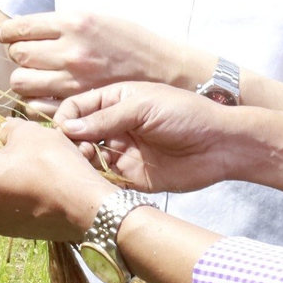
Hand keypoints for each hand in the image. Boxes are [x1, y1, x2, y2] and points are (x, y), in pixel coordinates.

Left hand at [0, 12, 203, 116]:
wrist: (166, 71)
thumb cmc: (130, 42)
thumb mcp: (97, 18)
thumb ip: (62, 25)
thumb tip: (26, 29)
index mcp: (74, 23)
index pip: (19, 27)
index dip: (7, 32)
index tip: (5, 34)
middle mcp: (70, 51)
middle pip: (16, 56)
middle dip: (17, 55)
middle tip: (27, 56)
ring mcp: (73, 81)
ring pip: (21, 83)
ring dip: (24, 78)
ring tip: (35, 76)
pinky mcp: (78, 104)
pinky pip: (37, 107)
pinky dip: (36, 101)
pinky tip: (46, 95)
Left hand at [0, 119, 110, 241]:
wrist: (85, 209)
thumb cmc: (51, 165)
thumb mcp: (30, 133)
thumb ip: (7, 129)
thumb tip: (1, 132)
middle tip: (5, 149)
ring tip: (25, 167)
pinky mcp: (15, 233)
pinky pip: (5, 208)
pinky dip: (14, 197)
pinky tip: (36, 186)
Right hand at [55, 83, 256, 194]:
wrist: (219, 145)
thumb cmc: (184, 114)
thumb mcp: (143, 107)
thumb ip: (105, 118)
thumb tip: (66, 128)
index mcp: (114, 100)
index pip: (76, 108)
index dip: (65, 119)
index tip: (64, 132)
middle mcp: (113, 126)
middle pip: (76, 135)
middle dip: (70, 143)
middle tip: (81, 151)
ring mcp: (121, 152)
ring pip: (86, 158)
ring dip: (81, 162)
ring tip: (91, 163)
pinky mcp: (130, 177)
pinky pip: (104, 180)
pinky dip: (95, 181)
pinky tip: (97, 181)